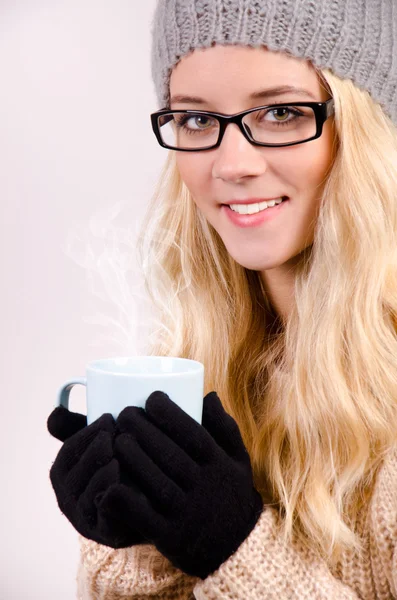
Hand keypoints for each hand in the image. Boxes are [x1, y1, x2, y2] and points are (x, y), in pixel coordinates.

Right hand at [47, 407, 147, 547]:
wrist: (156, 504)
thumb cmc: (126, 465)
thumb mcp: (104, 443)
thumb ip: (81, 427)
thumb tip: (54, 414)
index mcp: (65, 474)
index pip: (69, 452)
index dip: (87, 434)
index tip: (109, 418)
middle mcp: (70, 499)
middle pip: (74, 476)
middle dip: (94, 453)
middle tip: (115, 437)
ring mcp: (88, 520)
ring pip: (88, 497)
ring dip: (102, 475)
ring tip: (118, 460)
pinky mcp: (108, 535)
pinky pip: (107, 520)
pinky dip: (114, 501)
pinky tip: (128, 484)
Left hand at [98, 391, 263, 578]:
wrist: (237, 551)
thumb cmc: (232, 494)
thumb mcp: (238, 460)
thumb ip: (225, 427)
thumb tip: (208, 394)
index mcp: (219, 465)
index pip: (193, 433)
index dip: (170, 413)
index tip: (151, 397)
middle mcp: (204, 487)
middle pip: (169, 453)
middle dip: (142, 428)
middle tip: (124, 412)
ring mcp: (186, 513)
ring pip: (154, 479)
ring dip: (131, 456)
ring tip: (115, 438)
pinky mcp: (170, 536)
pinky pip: (143, 516)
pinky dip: (124, 501)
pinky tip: (108, 485)